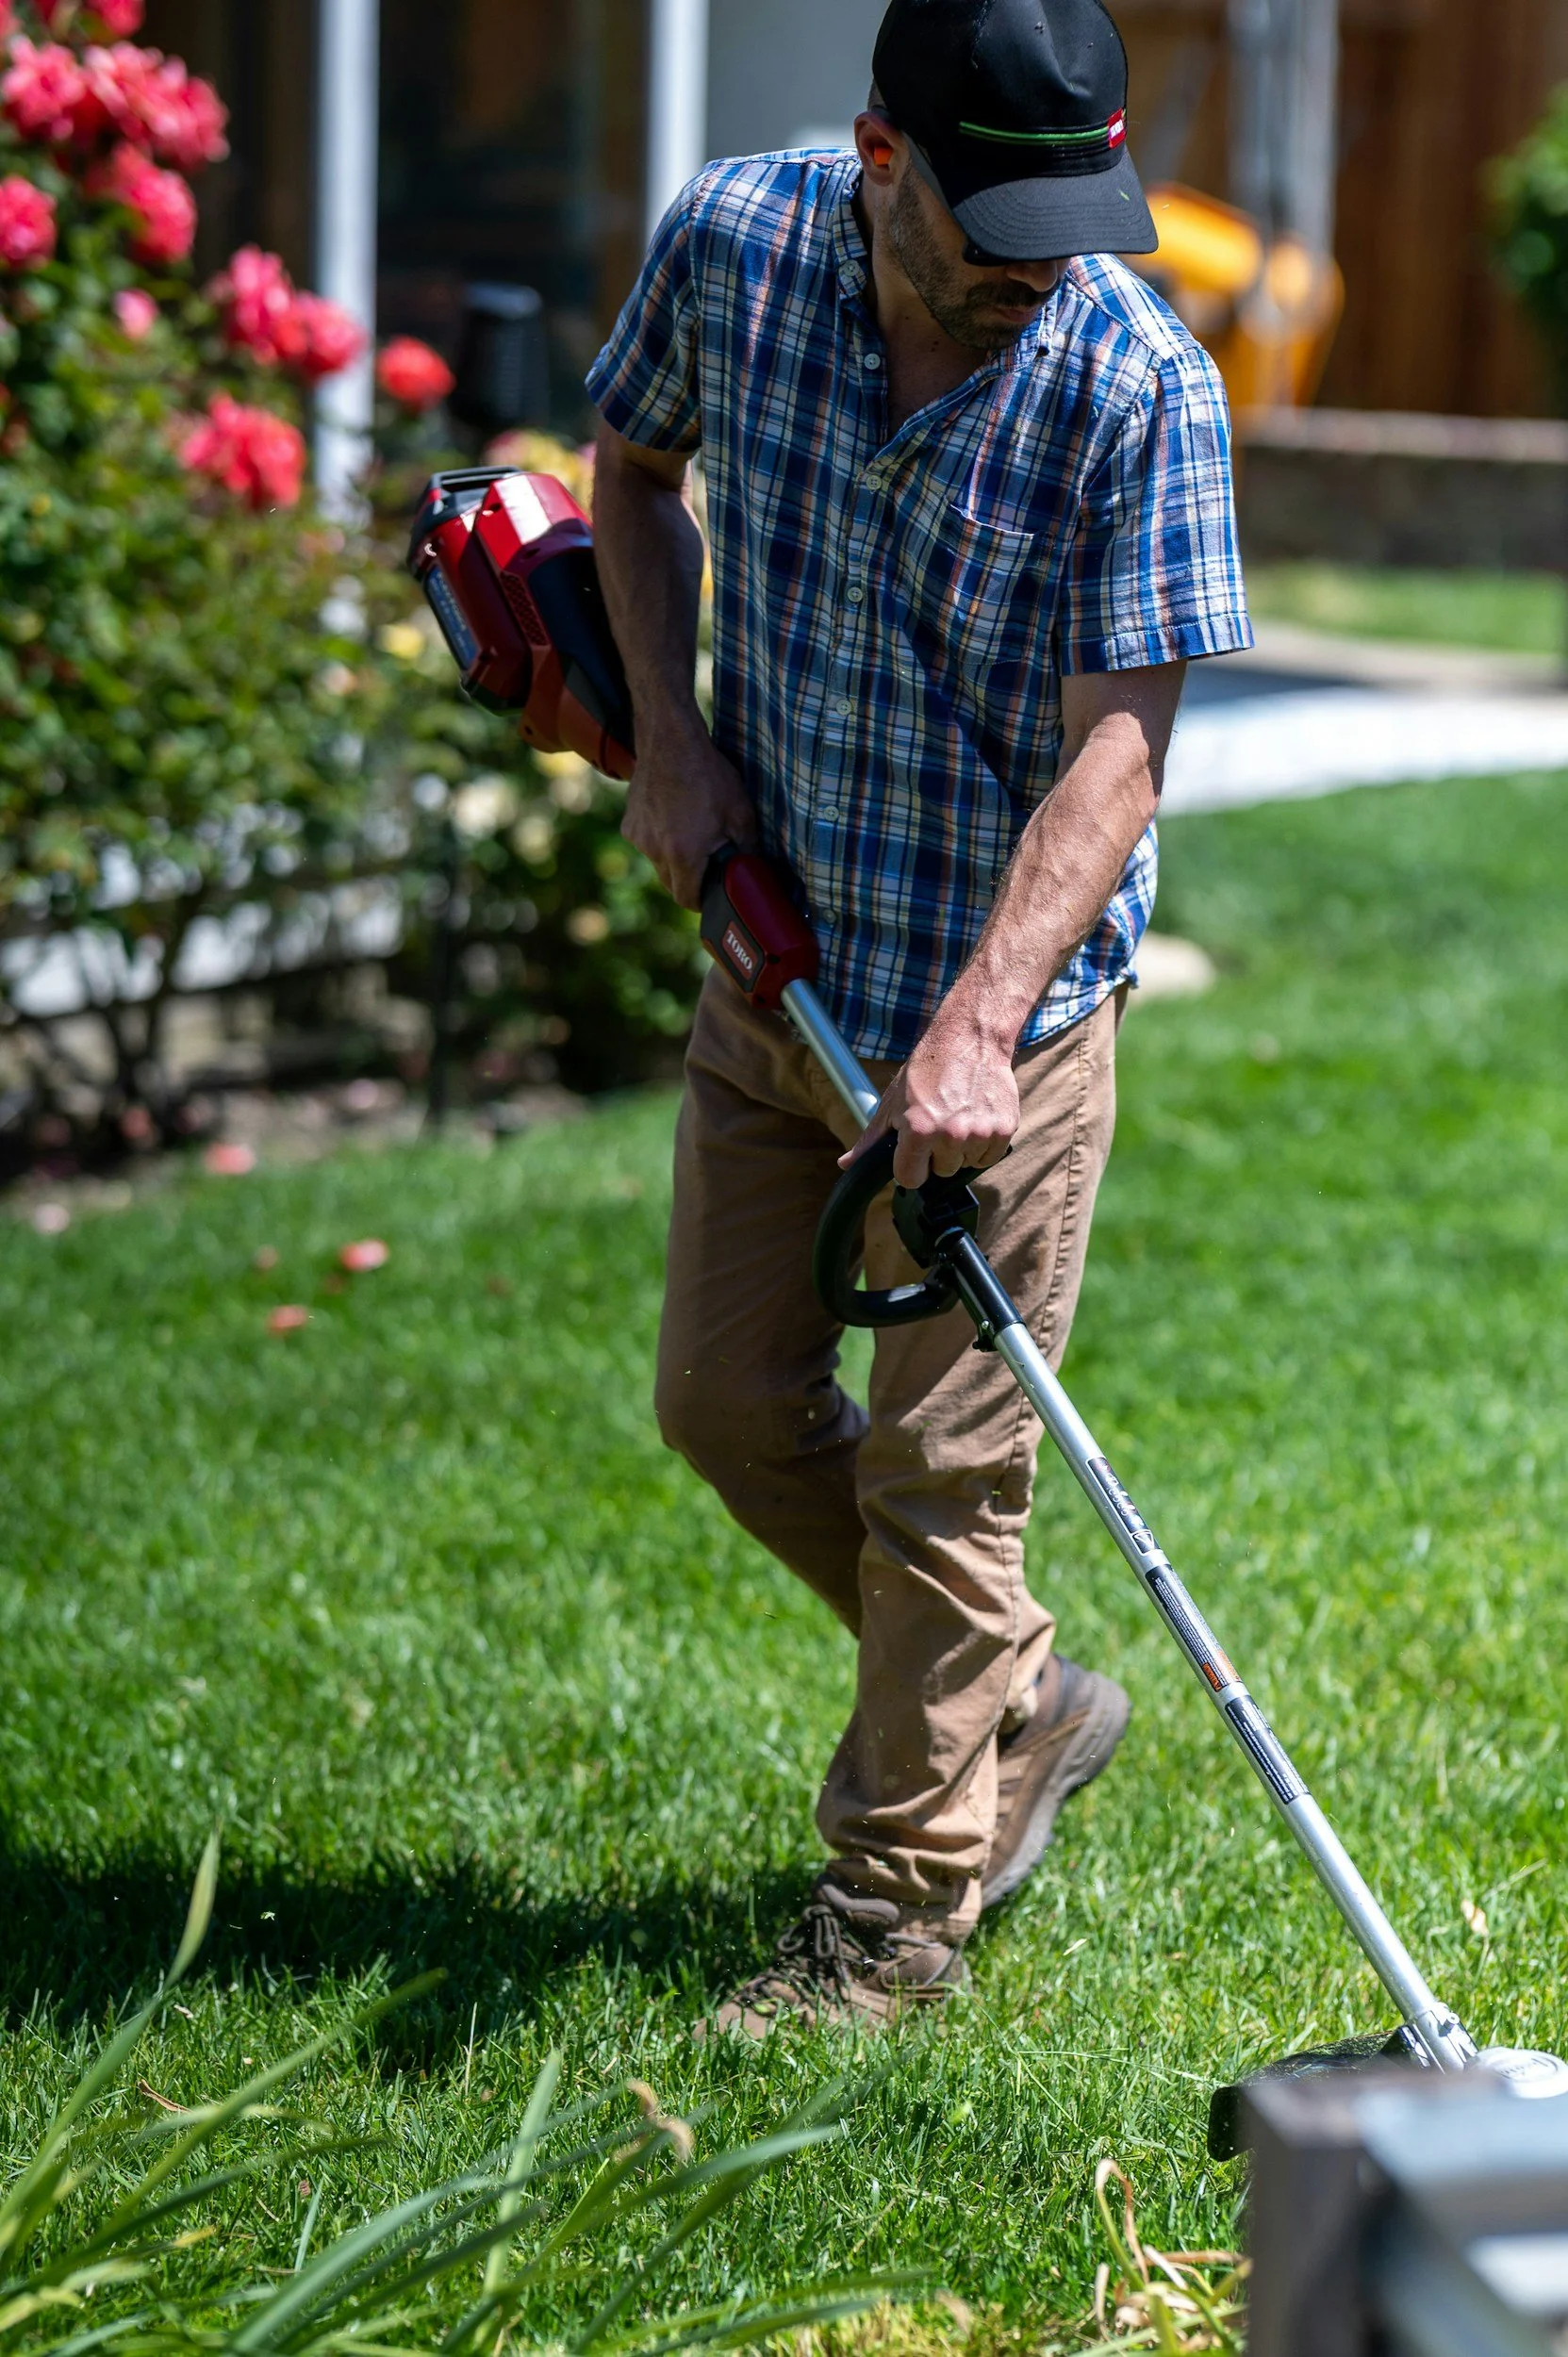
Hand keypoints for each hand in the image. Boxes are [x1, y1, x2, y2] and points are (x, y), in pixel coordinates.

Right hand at [621, 719, 758, 907]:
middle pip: (672, 885)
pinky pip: (647, 844)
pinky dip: (660, 840)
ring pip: (658, 864)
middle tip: (707, 866)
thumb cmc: (708, 775)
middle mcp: (656, 850)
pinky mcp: (629, 824)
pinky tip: (674, 818)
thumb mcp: (740, 812)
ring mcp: (639, 837)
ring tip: (691, 833)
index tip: (712, 896)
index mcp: (684, 854)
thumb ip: (746, 848)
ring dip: (674, 859)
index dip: (702, 902)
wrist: (671, 740)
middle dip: (690, 882)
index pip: (687, 900)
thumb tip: (753, 869)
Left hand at [841, 1014, 1019, 1189]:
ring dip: (961, 1150)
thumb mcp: (892, 1103)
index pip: (910, 1179)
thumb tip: (846, 1165)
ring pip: (966, 1165)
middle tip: (938, 1124)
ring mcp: (980, 1133)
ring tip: (958, 1118)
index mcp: (919, 1131)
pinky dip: (983, 1145)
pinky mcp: (1004, 1129)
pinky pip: (990, 1157)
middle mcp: (950, 1136)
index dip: (910, 1167)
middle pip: (941, 1173)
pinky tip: (975, 1119)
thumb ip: (870, 1140)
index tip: (913, 1151)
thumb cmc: (926, 1071)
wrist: (969, 1041)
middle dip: (937, 1155)